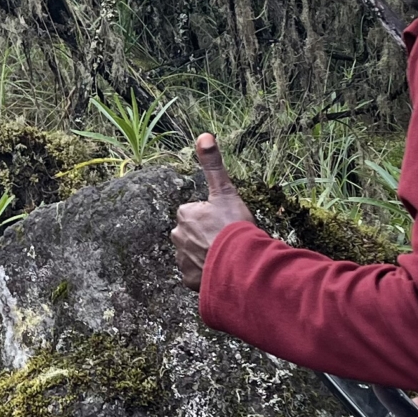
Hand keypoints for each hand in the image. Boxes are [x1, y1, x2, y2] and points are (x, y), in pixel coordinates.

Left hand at [170, 131, 255, 281]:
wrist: (239, 266)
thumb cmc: (233, 227)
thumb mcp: (225, 192)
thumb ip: (213, 165)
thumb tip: (203, 135)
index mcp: (184, 215)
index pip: (197, 212)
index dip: (214, 216)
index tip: (226, 222)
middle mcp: (177, 237)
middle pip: (194, 232)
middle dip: (208, 235)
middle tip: (228, 240)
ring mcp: (182, 260)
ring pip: (195, 253)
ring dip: (208, 254)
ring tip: (227, 257)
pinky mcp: (189, 281)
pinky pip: (197, 274)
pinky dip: (207, 274)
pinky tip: (221, 271)